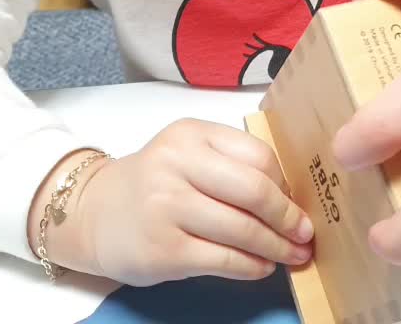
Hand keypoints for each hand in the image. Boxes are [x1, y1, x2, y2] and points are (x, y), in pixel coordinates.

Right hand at [36, 120, 313, 285]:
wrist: (94, 211)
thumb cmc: (156, 181)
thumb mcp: (189, 154)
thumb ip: (231, 163)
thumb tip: (290, 197)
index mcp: (192, 134)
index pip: (257, 155)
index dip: (286, 183)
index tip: (298, 201)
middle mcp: (178, 164)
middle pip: (254, 190)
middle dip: (289, 216)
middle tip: (307, 232)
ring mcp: (167, 207)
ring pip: (242, 229)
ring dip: (277, 246)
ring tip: (294, 254)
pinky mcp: (162, 250)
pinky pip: (223, 260)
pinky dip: (252, 266)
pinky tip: (263, 266)